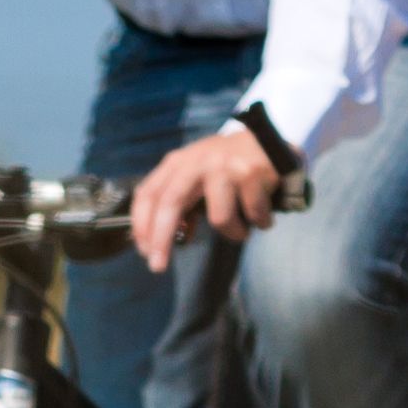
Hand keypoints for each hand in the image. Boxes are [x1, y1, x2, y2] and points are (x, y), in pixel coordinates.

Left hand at [126, 122, 281, 271]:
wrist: (266, 140)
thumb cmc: (224, 166)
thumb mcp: (196, 176)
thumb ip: (181, 203)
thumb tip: (174, 238)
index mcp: (177, 163)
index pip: (149, 193)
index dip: (141, 224)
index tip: (143, 250)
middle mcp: (196, 162)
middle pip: (171, 203)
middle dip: (161, 239)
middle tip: (157, 267)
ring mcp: (224, 167)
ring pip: (219, 218)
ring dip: (233, 233)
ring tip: (241, 229)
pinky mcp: (251, 173)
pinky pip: (253, 215)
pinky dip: (260, 222)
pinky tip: (262, 216)